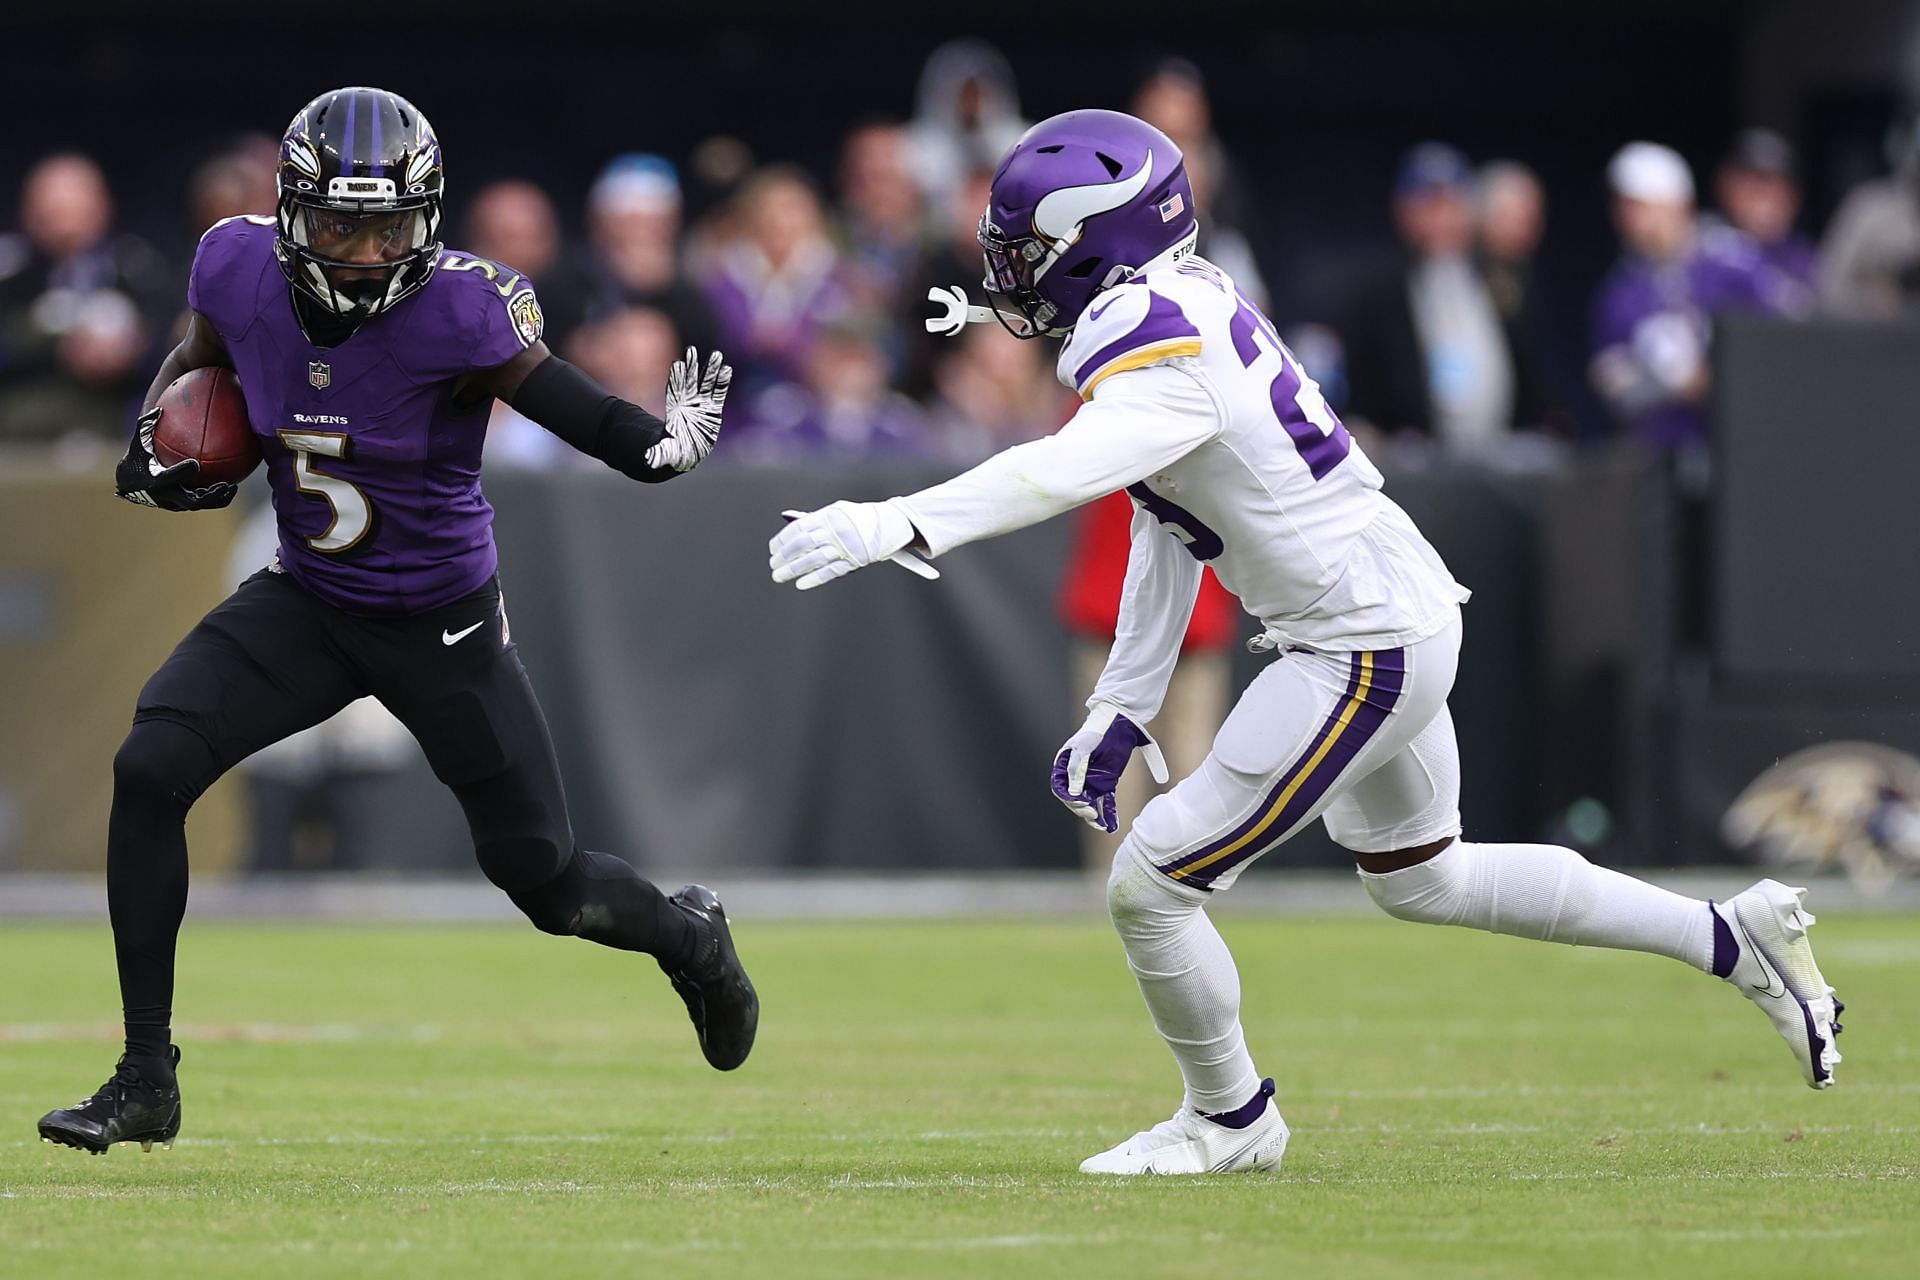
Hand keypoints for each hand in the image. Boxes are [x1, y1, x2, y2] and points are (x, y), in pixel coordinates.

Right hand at [114, 407, 237, 511]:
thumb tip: (160, 408)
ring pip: (199, 505)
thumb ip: (147, 425)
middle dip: (209, 495)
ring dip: (217, 498)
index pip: (169, 478)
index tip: (196, 464)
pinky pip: (200, 503)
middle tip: (225, 484)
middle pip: (191, 501)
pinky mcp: (180, 506)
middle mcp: (165, 496)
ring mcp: (173, 504)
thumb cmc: (138, 457)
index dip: (182, 472)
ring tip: (233, 487)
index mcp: (153, 481)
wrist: (130, 483)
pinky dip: (215, 498)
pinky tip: (230, 486)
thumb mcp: (139, 442)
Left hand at [647, 346, 731, 472]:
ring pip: (706, 384)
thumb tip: (647, 460)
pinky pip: (719, 394)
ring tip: (716, 354)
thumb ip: (657, 455)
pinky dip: (722, 382)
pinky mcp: (713, 410)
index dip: (677, 379)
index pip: (675, 391)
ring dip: (710, 369)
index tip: (678, 365)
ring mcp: (701, 406)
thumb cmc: (672, 452)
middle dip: (692, 367)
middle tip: (692, 351)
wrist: (684, 452)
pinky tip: (726, 369)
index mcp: (675, 413)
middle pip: (690, 382)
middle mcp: (688, 405)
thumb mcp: (663, 454)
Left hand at [769, 499, 919, 589]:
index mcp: (827, 515)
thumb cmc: (857, 519)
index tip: (772, 550)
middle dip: (784, 557)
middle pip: (802, 545)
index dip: (782, 540)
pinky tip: (801, 584)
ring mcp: (844, 546)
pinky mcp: (854, 560)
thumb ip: (813, 518)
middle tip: (773, 566)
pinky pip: (831, 571)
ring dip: (793, 570)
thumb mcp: (835, 512)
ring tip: (780, 576)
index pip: (798, 529)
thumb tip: (788, 518)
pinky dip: (814, 578)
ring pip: (813, 560)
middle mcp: (834, 530)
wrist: (890, 523)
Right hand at [1050, 701, 1169, 832]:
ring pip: (1090, 804)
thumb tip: (1073, 793)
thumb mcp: (1085, 747)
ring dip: (1094, 816)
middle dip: (1082, 809)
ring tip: (1102, 826)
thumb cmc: (1098, 731)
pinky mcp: (1107, 783)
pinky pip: (1106, 802)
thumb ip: (1076, 768)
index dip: (1068, 799)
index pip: (1060, 788)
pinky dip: (1109, 814)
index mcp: (1065, 765)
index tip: (1081, 803)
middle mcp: (1076, 776)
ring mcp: (1092, 780)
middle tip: (1093, 813)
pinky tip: (1111, 825)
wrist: (1120, 722)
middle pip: (1074, 799)